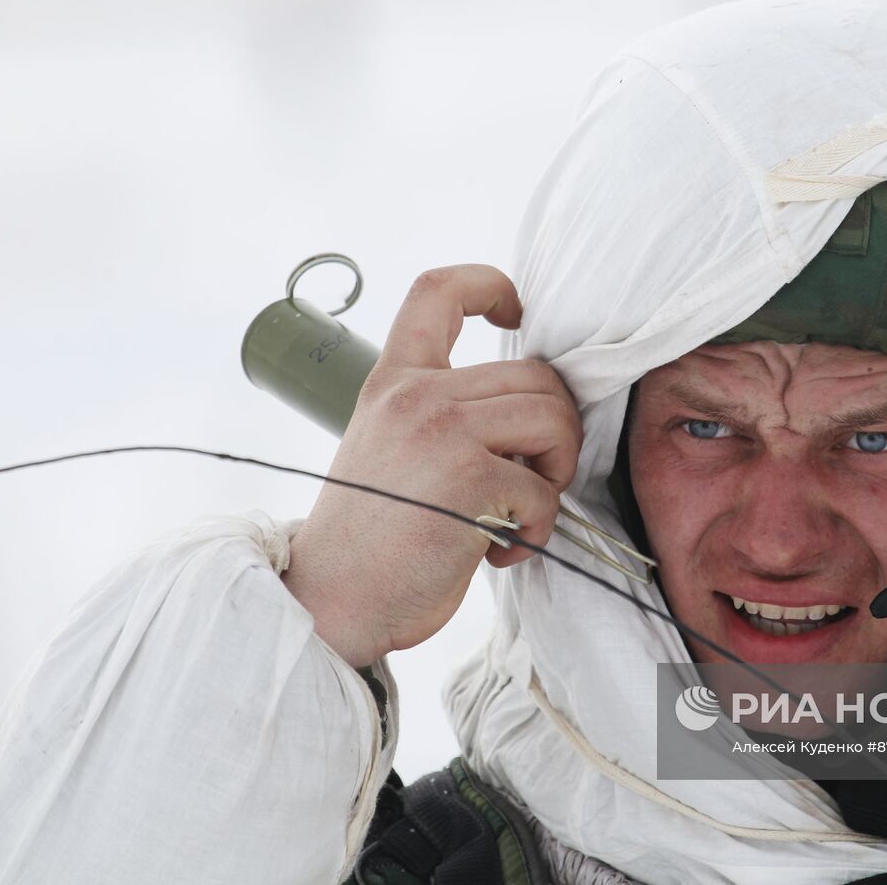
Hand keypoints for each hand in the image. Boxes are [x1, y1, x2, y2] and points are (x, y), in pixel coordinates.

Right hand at [284, 265, 581, 667]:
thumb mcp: (389, 447)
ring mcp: (442, 432)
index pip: (438, 291)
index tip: (516, 314)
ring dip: (555, 472)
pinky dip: (537, 528)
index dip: (490, 285)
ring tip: (520, 512)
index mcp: (392, 380)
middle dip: (556, 431)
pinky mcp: (469, 478)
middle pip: (536, 374)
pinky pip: (543, 489)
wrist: (330, 601)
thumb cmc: (370, 538)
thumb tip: (530, 411)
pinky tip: (499, 552)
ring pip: (553, 417)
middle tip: (532, 481)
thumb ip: (443, 414)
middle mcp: (416, 395)